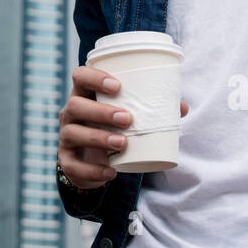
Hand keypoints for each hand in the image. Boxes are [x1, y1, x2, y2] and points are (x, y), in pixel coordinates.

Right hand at [58, 65, 187, 188]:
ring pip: (72, 133)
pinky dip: (94, 169)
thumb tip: (181, 108)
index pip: (80, 76)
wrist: (94, 160)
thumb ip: (152, 109)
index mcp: (85, 94)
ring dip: (98, 138)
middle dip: (101, 111)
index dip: (94, 77)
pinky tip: (112, 171)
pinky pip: (74, 165)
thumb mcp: (128, 115)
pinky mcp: (67, 160)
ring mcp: (66, 136)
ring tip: (123, 143)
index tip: (117, 86)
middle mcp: (70, 113)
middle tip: (127, 119)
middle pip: (76, 105)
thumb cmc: (113, 128)